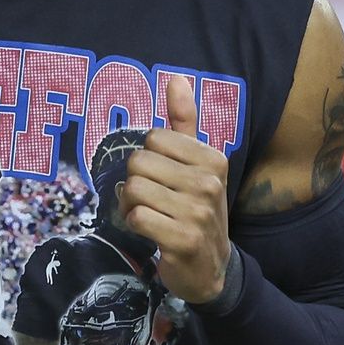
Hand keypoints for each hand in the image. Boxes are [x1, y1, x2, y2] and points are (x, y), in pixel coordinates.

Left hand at [118, 75, 231, 303]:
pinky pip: (136, 217)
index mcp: (213, 159)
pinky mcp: (183, 239)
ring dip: (130, 205)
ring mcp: (198, 212)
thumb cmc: (197, 209)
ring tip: (150, 216)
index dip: (148, 160)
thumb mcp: (197, 164)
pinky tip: (151, 232)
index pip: (153, 139)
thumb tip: (176, 77)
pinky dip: (134, 224)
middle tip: (152, 201)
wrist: (211, 267)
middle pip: (138, 163)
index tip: (163, 179)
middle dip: (134, 183)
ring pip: (133, 189)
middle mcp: (209, 183)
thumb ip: (185, 122)